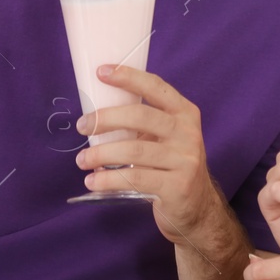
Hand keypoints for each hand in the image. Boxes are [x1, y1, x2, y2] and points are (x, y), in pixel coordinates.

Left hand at [75, 65, 229, 247]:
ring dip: (101, 154)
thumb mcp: (166, 138)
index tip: (102, 72)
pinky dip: (108, 180)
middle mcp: (187, 133)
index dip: (128, 77)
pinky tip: (93, 182)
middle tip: (83, 126)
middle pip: (141, 116)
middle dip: (106, 119)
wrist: (198, 207)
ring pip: (135, 151)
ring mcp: (185, 160)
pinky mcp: (177, 187)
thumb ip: (142, 124)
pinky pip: (135, 179)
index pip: (156, 87)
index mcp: (184, 113)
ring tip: (82, 160)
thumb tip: (96, 115)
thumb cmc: (172, 166)